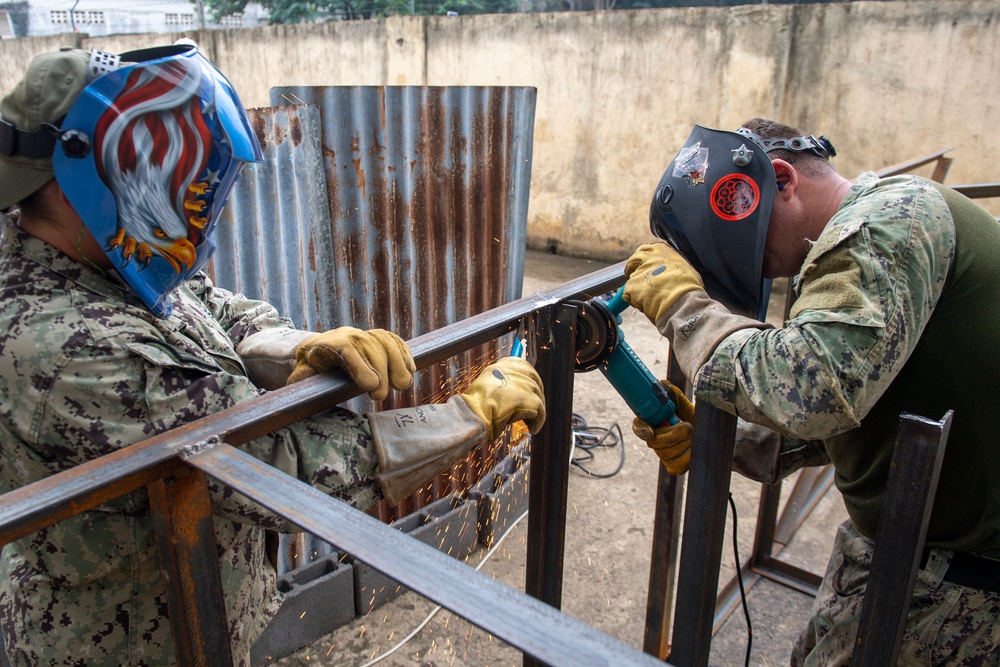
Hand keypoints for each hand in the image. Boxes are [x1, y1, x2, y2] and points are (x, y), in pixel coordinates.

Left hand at [287, 327, 414, 399]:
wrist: (314, 352)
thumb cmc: (307, 371)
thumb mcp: (299, 378)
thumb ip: (303, 383)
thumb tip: (306, 392)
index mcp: (325, 344)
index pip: (345, 349)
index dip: (360, 366)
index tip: (371, 386)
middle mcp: (346, 335)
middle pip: (369, 345)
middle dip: (381, 370)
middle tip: (381, 396)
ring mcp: (362, 334)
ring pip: (384, 340)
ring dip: (398, 362)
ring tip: (403, 385)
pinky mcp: (375, 338)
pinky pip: (393, 340)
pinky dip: (404, 354)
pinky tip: (410, 370)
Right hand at [459, 357, 545, 440]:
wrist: (475, 413)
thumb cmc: (477, 404)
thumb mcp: (488, 385)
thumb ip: (501, 382)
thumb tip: (514, 391)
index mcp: (504, 365)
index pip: (524, 367)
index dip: (530, 379)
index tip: (530, 390)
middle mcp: (516, 371)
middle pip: (535, 381)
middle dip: (537, 395)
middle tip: (533, 408)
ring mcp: (524, 384)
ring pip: (538, 397)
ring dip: (536, 410)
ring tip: (530, 422)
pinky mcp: (531, 399)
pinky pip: (541, 410)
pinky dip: (538, 420)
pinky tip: (533, 428)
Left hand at [623, 242, 703, 325]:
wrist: (682, 300)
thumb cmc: (688, 287)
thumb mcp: (684, 268)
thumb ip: (672, 267)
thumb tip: (670, 272)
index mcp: (662, 251)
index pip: (646, 249)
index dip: (641, 257)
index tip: (638, 262)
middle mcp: (649, 258)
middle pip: (634, 260)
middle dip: (631, 266)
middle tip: (630, 272)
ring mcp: (639, 272)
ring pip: (632, 279)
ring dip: (637, 287)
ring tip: (647, 298)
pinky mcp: (632, 286)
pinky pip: (628, 293)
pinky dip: (634, 299)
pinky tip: (644, 305)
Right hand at [632, 380, 694, 474]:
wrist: (714, 434)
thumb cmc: (696, 417)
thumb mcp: (685, 404)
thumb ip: (673, 395)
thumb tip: (663, 384)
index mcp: (654, 423)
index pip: (639, 426)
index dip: (642, 429)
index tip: (650, 431)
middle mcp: (655, 440)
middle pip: (655, 442)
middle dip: (672, 435)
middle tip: (688, 427)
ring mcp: (664, 455)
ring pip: (669, 453)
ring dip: (686, 443)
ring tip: (695, 435)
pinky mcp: (675, 467)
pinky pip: (680, 464)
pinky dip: (691, 455)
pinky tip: (696, 449)